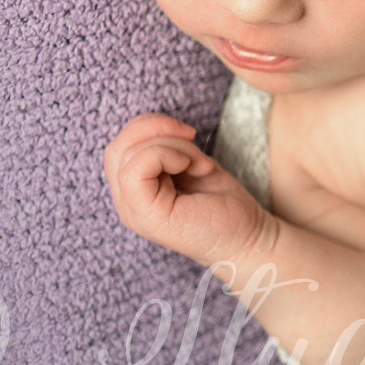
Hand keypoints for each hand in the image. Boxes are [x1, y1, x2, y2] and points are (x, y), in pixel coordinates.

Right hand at [104, 113, 269, 270]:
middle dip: (158, 130)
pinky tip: (194, 168)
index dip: (152, 127)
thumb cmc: (222, 205)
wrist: (247, 239)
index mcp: (134, 190)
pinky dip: (166, 155)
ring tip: (197, 163)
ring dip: (171, 145)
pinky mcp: (146, 216)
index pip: (120, 145)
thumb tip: (154, 125)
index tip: (191, 137)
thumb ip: (163, 149)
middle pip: (117, 146)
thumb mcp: (188, 165)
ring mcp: (133, 211)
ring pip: (127, 153)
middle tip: (193, 140)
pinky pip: (135, 170)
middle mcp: (127, 202)